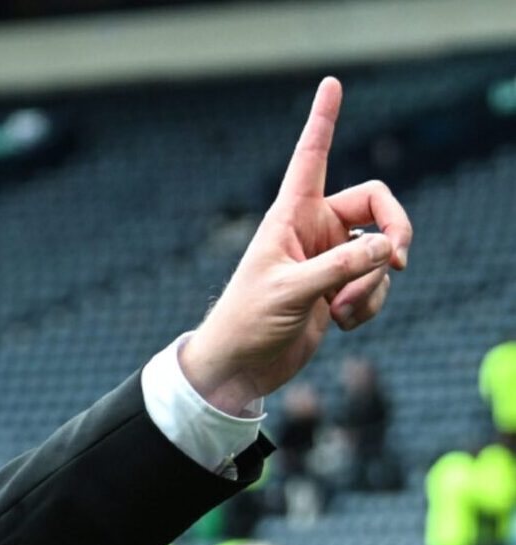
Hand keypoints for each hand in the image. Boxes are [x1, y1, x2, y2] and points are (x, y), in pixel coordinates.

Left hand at [181, 78, 411, 414]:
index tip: (331, 83)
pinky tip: (343, 323)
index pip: (311, 157)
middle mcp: (314, 230)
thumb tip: (389, 249)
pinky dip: (370, 304)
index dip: (323, 120)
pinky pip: (378, 284)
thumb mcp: (291, 292)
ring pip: (382, 252)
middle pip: (379, 205)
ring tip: (342, 309)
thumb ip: (342, 267)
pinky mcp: (340, 287)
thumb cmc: (247, 322)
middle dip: (397, 232)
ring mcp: (330, 258)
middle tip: (398, 260)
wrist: (240, 369)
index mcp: (291, 215)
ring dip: (374, 283)